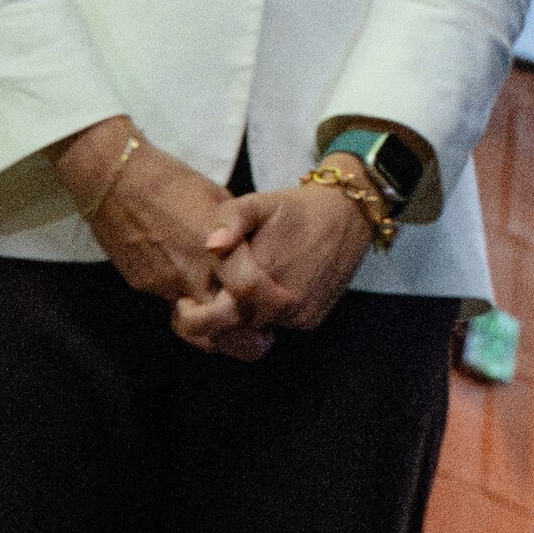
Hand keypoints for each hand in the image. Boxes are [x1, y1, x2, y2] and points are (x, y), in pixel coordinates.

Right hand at [52, 122, 264, 357]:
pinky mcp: (141, 284)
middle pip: (220, 321)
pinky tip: (198, 301)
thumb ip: (235, 234)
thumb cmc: (174, 182)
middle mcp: (189, 271)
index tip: (280, 309)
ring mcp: (162, 281)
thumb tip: (250, 251)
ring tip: (234, 331)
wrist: (115, 181)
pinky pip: (171, 303)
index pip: (247, 289)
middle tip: (262, 342)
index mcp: (215, 246)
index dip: (265, 304)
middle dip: (242, 337)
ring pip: (194, 320)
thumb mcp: (219, 202)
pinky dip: (188, 308)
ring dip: (215, 329)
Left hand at [193, 179, 373, 340]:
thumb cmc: (295, 209)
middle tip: (207, 299)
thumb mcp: (258, 203)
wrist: (348, 215)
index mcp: (268, 275)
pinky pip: (277, 327)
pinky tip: (263, 293)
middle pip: (236, 326)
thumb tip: (212, 246)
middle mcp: (287, 302)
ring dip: (243, 316)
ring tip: (237, 292)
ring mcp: (302, 315)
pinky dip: (265, 315)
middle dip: (218, 316)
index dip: (199, 311)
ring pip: (256, 329)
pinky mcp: (313, 319)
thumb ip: (229, 219)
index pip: (221, 312)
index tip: (185, 302)